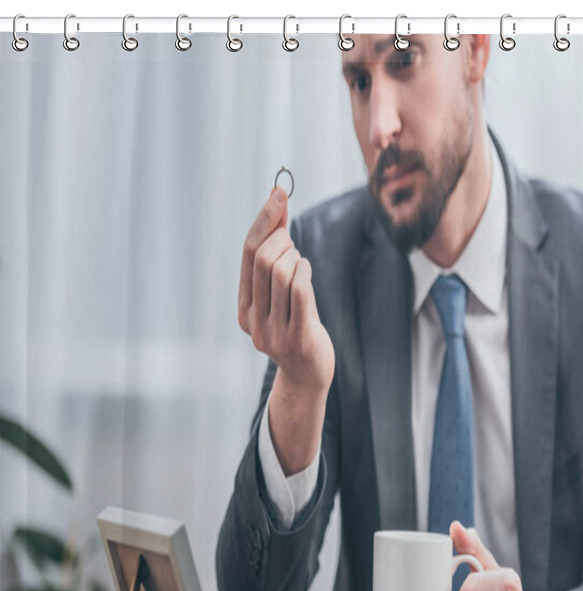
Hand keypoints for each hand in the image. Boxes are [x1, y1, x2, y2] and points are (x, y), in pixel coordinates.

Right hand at [238, 186, 333, 396]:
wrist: (309, 376)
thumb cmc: (299, 328)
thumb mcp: (283, 296)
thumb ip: (277, 258)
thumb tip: (278, 206)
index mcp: (244, 308)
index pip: (248, 254)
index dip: (264, 219)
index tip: (280, 192)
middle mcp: (253, 320)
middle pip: (264, 259)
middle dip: (283, 238)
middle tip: (293, 243)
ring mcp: (274, 331)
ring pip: (282, 272)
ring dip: (296, 257)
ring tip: (300, 264)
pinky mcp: (297, 337)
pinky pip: (299, 290)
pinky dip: (305, 271)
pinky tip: (306, 271)